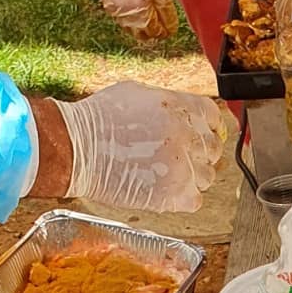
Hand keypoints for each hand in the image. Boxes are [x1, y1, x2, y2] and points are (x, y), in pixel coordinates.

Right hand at [54, 82, 226, 212]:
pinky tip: (165, 188)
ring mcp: (183, 167)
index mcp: (179, 108)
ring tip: (166, 173)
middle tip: (179, 156)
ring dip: (192, 176)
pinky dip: (184, 197)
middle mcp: (186, 136)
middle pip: (213, 149)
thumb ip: (170, 103)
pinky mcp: (175, 194)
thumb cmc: (99, 119)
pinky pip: (196, 199)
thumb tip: (188, 112)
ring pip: (207, 176)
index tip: (203, 134)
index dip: (209, 126)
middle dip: (199, 152)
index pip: (213, 116)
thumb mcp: (138, 94)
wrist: (77, 148)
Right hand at [91, 0, 178, 41]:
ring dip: (139, 28)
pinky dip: (128, 19)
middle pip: (141, 34)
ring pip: (129, 28)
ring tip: (149, 24)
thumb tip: (169, 23)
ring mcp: (113, 8)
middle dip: (152, 33)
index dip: (163, 31)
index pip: (154, 30)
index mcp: (140, 11)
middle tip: (161, 30)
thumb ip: (163, 5)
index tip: (170, 30)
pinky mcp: (106, 1)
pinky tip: (134, 14)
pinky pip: (119, 18)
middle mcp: (125, 14)